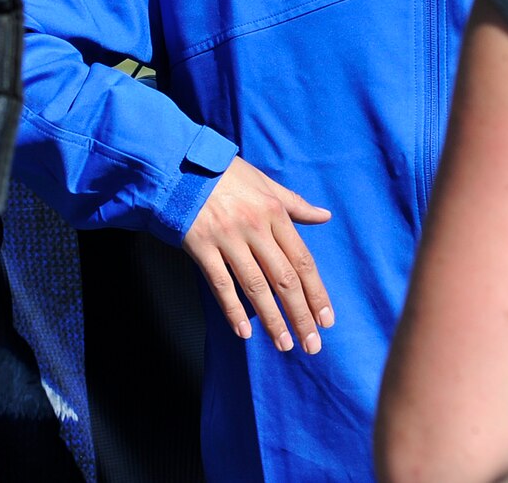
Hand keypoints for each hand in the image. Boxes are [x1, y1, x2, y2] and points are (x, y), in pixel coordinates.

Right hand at [183, 158, 333, 353]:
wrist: (181, 164)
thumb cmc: (225, 175)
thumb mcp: (265, 183)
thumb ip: (295, 204)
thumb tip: (325, 216)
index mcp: (274, 212)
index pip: (302, 260)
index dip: (316, 292)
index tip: (326, 320)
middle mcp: (255, 227)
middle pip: (284, 279)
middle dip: (300, 315)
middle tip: (312, 344)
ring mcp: (227, 238)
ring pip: (256, 286)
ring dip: (272, 319)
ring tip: (284, 344)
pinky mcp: (201, 246)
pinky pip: (220, 283)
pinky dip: (232, 309)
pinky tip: (244, 332)